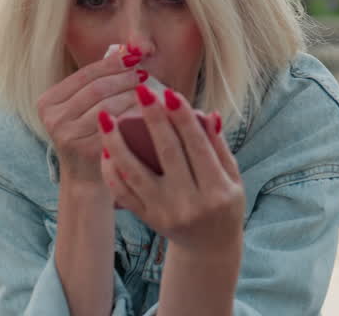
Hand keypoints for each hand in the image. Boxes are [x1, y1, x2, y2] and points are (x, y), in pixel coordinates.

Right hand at [37, 45, 145, 183]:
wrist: (85, 176)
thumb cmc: (89, 133)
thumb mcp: (84, 107)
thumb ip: (98, 81)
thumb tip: (127, 50)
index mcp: (48, 101)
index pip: (85, 74)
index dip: (111, 63)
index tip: (133, 57)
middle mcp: (52, 117)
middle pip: (96, 88)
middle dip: (123, 78)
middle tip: (144, 73)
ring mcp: (66, 135)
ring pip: (107, 105)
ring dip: (132, 95)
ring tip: (147, 90)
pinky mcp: (84, 150)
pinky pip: (116, 125)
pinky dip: (133, 115)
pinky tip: (147, 111)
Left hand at [99, 85, 244, 254]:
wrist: (209, 248)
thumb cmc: (224, 204)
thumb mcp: (233, 179)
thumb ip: (220, 147)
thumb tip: (207, 114)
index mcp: (216, 190)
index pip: (197, 147)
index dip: (183, 119)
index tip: (170, 94)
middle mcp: (189, 203)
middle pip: (167, 154)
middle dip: (153, 120)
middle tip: (141, 91)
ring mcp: (164, 212)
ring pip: (135, 173)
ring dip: (117, 144)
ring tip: (106, 118)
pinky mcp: (147, 218)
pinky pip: (123, 193)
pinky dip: (111, 171)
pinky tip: (105, 149)